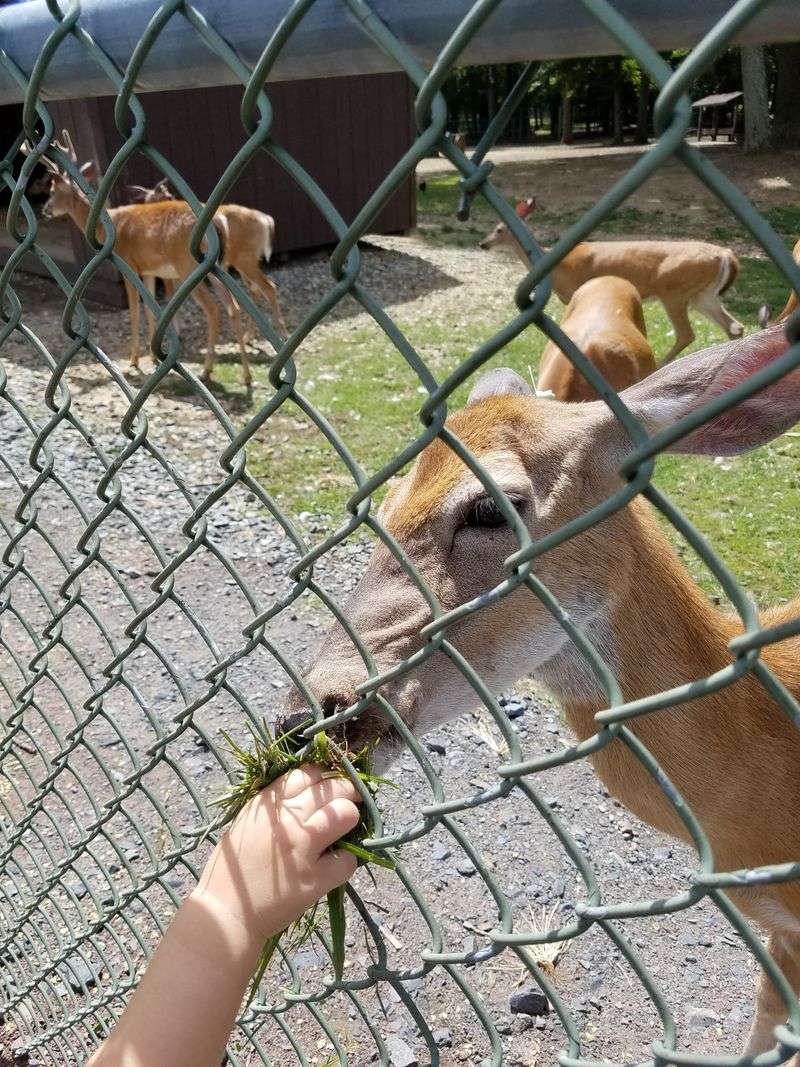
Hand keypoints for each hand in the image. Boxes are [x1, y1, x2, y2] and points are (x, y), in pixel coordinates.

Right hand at [192, 765, 360, 940]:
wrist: (226, 913)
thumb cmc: (233, 869)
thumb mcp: (247, 823)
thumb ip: (274, 807)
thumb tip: (305, 795)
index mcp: (268, 805)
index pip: (307, 773)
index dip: (325, 775)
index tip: (330, 783)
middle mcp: (288, 821)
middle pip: (333, 788)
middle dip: (347, 790)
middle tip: (351, 800)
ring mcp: (303, 848)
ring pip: (345, 815)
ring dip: (350, 819)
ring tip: (344, 829)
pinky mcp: (315, 879)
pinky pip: (347, 860)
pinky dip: (346, 861)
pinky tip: (336, 865)